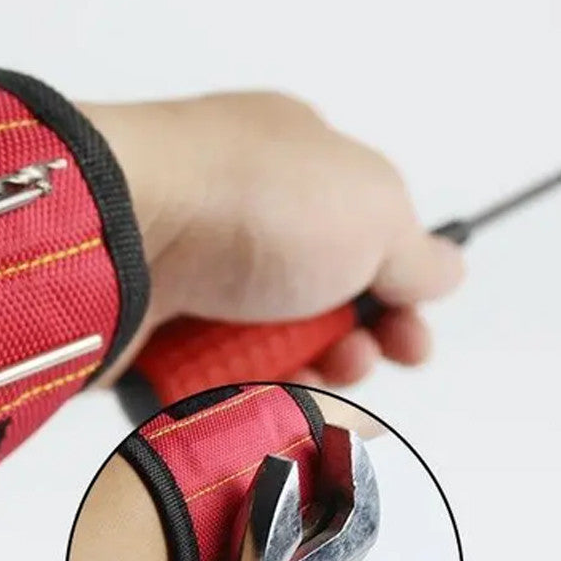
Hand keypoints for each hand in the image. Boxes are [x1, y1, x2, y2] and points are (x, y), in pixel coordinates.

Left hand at [82, 92, 463, 386]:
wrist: (120, 228)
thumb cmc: (247, 200)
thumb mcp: (371, 209)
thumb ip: (413, 250)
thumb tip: (441, 270)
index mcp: (292, 164)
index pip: (359, 236)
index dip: (395, 295)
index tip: (412, 340)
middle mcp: (237, 215)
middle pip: (312, 301)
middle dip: (349, 345)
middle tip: (357, 360)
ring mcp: (188, 269)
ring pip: (261, 345)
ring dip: (300, 376)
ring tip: (309, 382)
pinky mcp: (148, 324)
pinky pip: (206, 371)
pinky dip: (237, 389)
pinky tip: (255, 397)